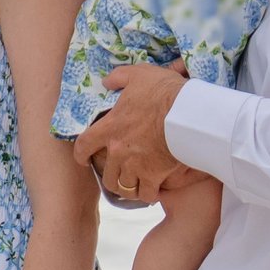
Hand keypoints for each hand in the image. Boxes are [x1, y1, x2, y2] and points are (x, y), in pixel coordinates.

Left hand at [72, 62, 185, 206]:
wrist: (188, 113)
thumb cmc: (163, 92)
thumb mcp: (138, 75)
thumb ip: (118, 78)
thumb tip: (107, 82)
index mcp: (110, 128)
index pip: (83, 146)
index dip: (80, 155)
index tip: (83, 159)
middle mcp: (118, 151)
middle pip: (106, 175)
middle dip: (111, 176)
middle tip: (118, 173)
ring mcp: (136, 166)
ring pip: (124, 187)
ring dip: (128, 186)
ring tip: (134, 184)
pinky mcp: (154, 176)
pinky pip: (146, 194)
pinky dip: (147, 194)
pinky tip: (151, 190)